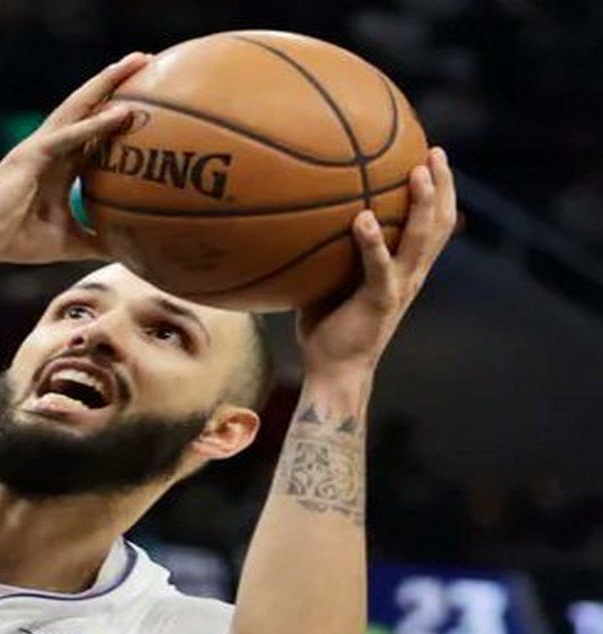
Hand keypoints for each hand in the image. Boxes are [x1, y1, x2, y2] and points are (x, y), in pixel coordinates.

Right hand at [0, 53, 150, 263]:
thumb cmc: (13, 239)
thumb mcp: (67, 242)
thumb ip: (96, 240)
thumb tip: (130, 251)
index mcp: (61, 165)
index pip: (96, 131)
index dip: (121, 113)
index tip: (152, 98)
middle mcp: (53, 148)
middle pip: (90, 107)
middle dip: (117, 83)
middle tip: (148, 60)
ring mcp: (41, 147)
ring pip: (80, 107)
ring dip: (108, 84)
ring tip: (137, 62)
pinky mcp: (31, 154)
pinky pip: (68, 136)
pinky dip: (94, 124)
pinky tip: (120, 112)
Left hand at [296, 147, 457, 375]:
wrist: (336, 371)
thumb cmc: (329, 326)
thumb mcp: (331, 281)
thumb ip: (330, 251)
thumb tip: (300, 217)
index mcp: (405, 268)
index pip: (435, 224)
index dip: (441, 191)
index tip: (433, 156)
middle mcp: (411, 274)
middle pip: (441, 223)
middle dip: (443, 185)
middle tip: (436, 151)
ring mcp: (399, 287)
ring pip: (423, 239)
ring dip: (423, 204)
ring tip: (416, 172)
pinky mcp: (380, 301)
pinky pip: (379, 267)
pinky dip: (373, 242)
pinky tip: (361, 218)